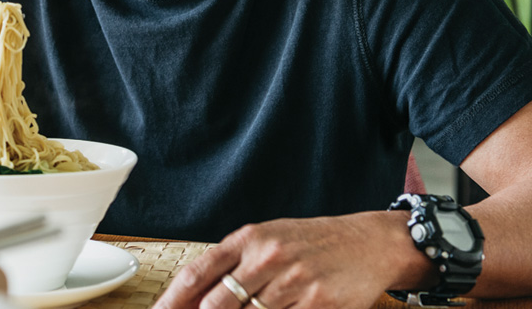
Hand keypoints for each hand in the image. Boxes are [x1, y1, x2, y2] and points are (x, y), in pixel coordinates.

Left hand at [152, 212, 421, 308]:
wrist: (367, 243)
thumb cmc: (309, 244)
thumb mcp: (267, 242)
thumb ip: (230, 267)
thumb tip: (192, 300)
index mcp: (248, 239)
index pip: (198, 273)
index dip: (173, 300)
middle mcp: (268, 258)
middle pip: (218, 304)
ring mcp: (295, 282)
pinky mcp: (320, 304)